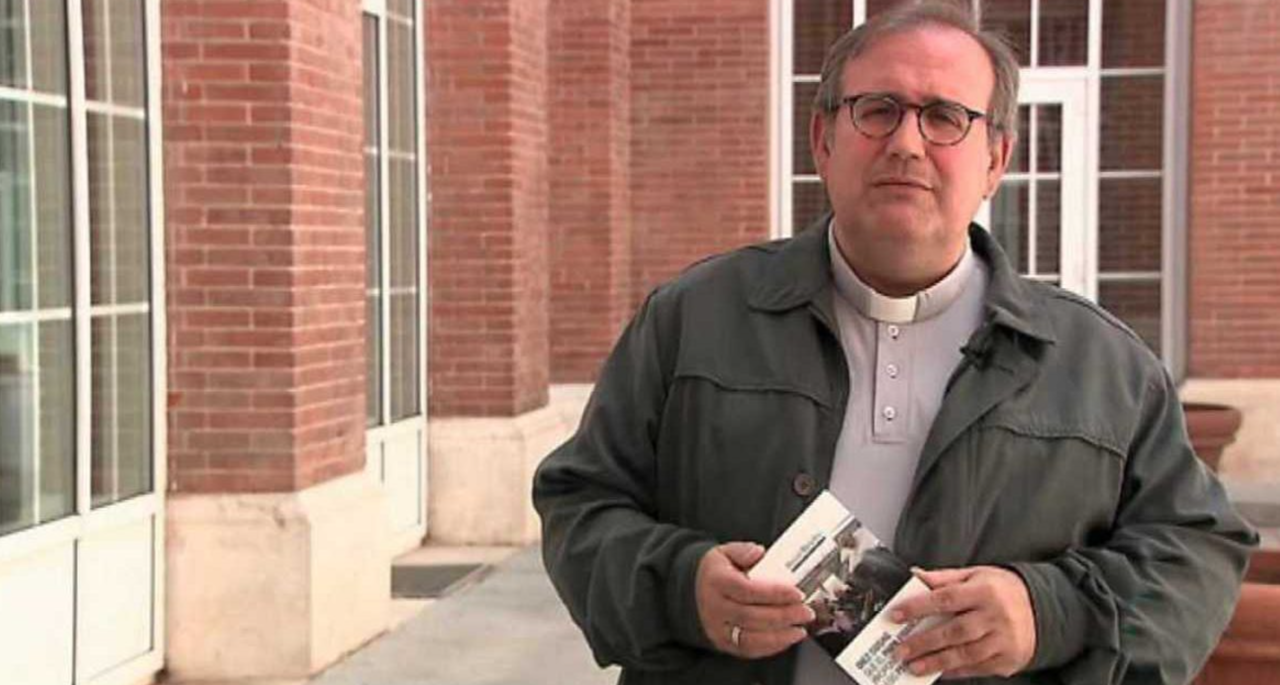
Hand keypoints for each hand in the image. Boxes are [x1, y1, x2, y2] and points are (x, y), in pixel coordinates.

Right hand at [695, 542, 813, 658]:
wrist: (693, 590)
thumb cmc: (715, 572)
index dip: (774, 594)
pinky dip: (771, 646)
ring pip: (751, 637)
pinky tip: (787, 638)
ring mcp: (718, 628)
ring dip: (780, 635)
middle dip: (784, 616)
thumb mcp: (725, 552)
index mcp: (717, 582)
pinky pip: (749, 649)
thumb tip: (759, 552)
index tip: (796, 593)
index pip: (747, 590)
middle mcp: (716, 608)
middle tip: (805, 611)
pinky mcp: (723, 642)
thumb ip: (743, 550)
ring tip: (800, 628)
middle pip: (752, 616)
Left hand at [890, 566, 1036, 679]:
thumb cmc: (1001, 589)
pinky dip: (956, 671)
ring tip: (913, 666)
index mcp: (984, 590)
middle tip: (900, 650)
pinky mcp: (1008, 659)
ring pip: (965, 654)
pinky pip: (978, 668)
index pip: (945, 598)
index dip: (918, 607)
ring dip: (936, 662)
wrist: (1043, 608)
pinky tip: (939, 671)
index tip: (895, 615)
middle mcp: (995, 616)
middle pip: (954, 631)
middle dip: (924, 642)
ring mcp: (1004, 640)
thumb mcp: (975, 575)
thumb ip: (943, 578)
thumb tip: (914, 574)